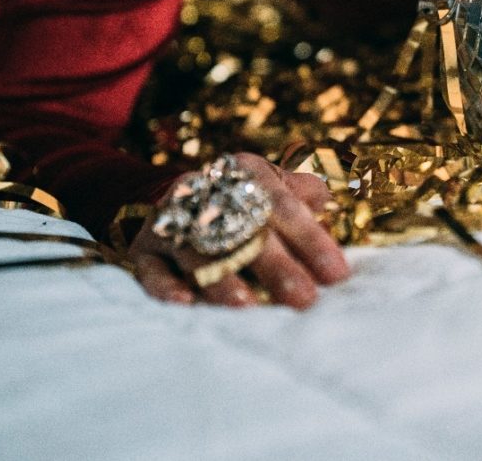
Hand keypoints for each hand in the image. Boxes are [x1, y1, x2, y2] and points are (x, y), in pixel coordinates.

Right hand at [129, 153, 349, 308]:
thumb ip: (303, 192)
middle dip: (277, 267)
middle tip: (303, 298)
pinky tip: (184, 303)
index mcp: (248, 174)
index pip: (285, 207)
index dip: (312, 240)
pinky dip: (165, 287)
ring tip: (247, 307)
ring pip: (199, 252)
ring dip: (223, 280)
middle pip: (246, 232)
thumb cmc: (242, 198)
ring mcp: (174, 221)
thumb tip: (327, 198)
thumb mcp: (273, 184)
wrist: (172, 194)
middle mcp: (209, 194)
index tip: (337, 274)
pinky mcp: (144, 248)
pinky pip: (152, 269)